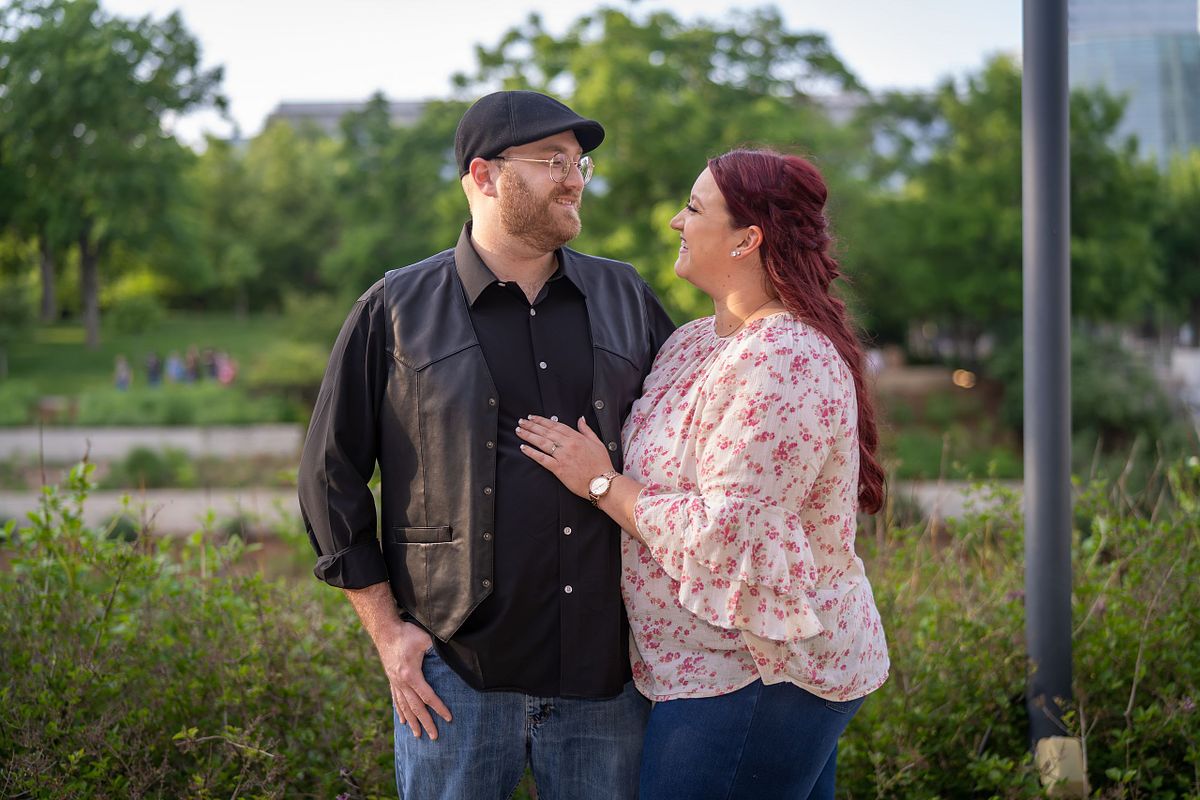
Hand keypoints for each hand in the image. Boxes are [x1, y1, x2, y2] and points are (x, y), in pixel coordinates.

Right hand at [377, 621, 451, 738]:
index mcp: (411, 674)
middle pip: (416, 707)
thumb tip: (452, 654)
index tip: (448, 718)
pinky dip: (400, 711)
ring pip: (405, 707)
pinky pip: (396, 699)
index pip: (428, 696)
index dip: (439, 708)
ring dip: (412, 722)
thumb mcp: (425, 639)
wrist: (385, 630)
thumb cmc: (407, 633)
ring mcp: (395, 682)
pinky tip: (403, 721)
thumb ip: (436, 649)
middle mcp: (402, 682)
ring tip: (417, 735)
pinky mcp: (391, 679)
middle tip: (434, 737)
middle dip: (426, 723)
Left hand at [517, 415, 613, 497]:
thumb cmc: (601, 464)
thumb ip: (587, 430)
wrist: (603, 483)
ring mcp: (563, 456)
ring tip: (519, 431)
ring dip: (529, 435)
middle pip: (546, 432)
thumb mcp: (597, 443)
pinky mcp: (559, 469)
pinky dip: (532, 452)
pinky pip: (542, 458)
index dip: (543, 420)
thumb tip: (581, 419)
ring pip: (542, 442)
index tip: (533, 417)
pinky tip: (523, 447)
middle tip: (521, 421)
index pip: (556, 425)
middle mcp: (568, 445)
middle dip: (532, 425)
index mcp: (577, 438)